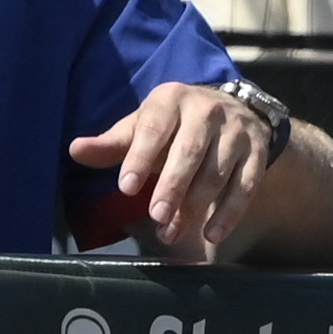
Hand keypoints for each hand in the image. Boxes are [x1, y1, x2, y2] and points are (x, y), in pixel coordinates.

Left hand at [66, 80, 273, 262]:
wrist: (234, 110)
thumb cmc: (174, 124)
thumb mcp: (143, 126)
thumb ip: (112, 144)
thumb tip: (75, 150)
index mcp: (171, 100)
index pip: (154, 129)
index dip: (139, 158)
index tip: (126, 188)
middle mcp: (207, 111)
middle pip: (189, 152)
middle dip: (172, 186)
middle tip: (155, 216)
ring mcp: (236, 132)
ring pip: (216, 172)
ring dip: (195, 206)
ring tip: (171, 233)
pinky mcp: (257, 152)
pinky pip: (246, 185)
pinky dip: (230, 212)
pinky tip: (212, 234)